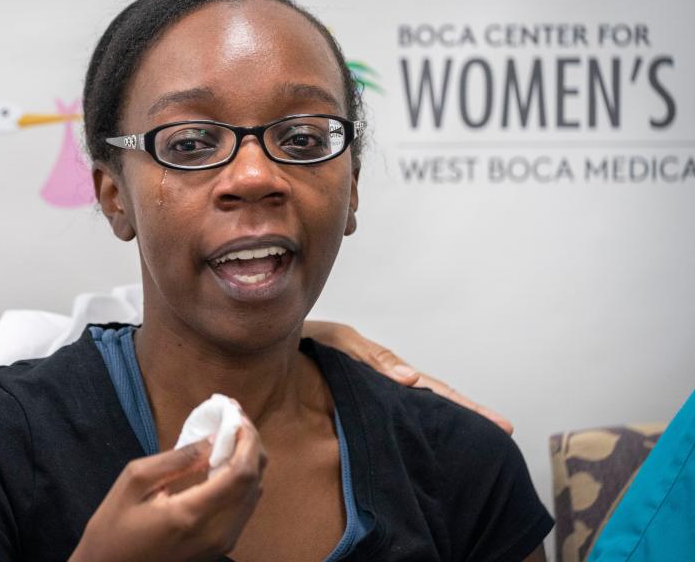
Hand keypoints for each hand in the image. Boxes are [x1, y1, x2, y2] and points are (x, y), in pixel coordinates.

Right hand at [69, 416, 266, 561]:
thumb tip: (216, 439)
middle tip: (235, 417)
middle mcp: (215, 533)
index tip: (235, 413)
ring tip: (232, 432)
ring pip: (253, 495)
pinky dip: (242, 479)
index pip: (241, 473)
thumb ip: (179, 458)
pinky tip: (227, 460)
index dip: (246, 439)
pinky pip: (244, 507)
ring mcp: (220, 544)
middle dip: (251, 444)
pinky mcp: (219, 547)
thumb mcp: (136, 480)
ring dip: (249, 460)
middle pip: (254, 482)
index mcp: (192, 514)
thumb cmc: (113, 526)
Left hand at [302, 320, 513, 433]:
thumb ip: (371, 359)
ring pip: (417, 406)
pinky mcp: (359, 402)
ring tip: (483, 438)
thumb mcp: (338, 342)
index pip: (433, 387)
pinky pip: (394, 413)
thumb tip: (410, 380)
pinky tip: (430, 440)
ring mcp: (375, 389)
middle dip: (468, 413)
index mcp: (385, 367)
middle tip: (505, 430)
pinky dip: (417, 420)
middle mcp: (386, 380)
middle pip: (434, 397)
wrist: (274, 343)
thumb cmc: (306, 340)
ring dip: (448, 418)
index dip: (464, 406)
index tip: (499, 425)